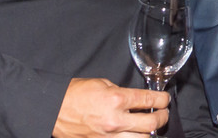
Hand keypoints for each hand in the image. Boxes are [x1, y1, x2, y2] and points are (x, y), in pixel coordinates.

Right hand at [52, 78, 169, 137]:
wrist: (53, 109)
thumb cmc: (74, 93)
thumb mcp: (102, 83)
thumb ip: (121, 91)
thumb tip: (134, 99)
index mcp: (116, 99)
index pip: (149, 100)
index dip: (162, 99)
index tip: (165, 99)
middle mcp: (115, 120)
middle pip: (151, 124)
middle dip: (162, 117)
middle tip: (162, 113)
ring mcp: (108, 136)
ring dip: (149, 132)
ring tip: (150, 126)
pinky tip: (134, 134)